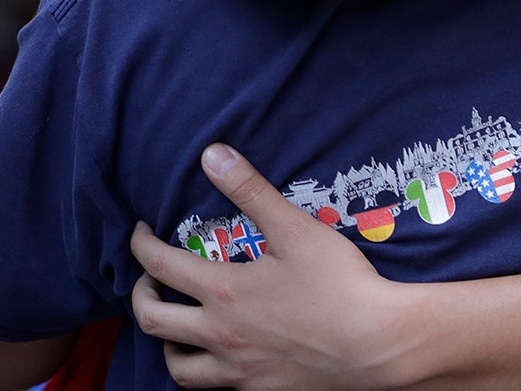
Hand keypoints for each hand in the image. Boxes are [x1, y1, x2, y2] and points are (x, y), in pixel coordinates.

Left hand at [128, 144, 409, 390]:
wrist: (381, 346)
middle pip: (153, 321)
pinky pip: (217, 388)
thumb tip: (211, 154)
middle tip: (148, 279)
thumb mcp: (295, 228)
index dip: (140, 244)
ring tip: (177, 325)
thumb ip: (250, 190)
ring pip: (179, 369)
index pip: (159, 264)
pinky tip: (221, 356)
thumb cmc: (341, 284)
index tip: (141, 232)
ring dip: (168, 344)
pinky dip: (207, 371)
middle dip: (139, 295)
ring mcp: (240, 371)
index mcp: (223, 293)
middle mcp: (221, 336)